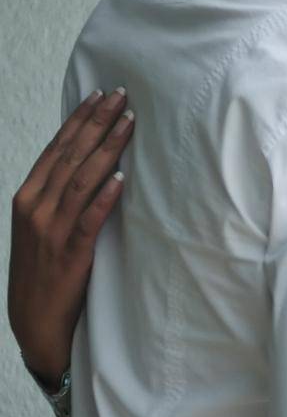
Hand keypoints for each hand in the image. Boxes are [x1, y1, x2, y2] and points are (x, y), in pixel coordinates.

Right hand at [8, 89, 132, 380]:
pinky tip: (122, 179)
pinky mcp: (70, 255)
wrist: (35, 323)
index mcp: (27, 198)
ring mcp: (51, 231)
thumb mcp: (45, 226)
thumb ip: (62, 195)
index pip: (56, 149)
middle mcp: (35, 209)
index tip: (100, 94)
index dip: (79, 120)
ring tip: (129, 124)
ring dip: (107, 150)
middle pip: (70, 156)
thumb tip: (91, 161)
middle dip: (97, 123)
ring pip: (81, 181)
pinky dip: (105, 198)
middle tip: (122, 96)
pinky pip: (89, 221)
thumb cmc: (46, 270)